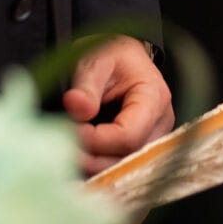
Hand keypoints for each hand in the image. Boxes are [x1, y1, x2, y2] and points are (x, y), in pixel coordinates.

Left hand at [63, 35, 173, 176]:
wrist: (120, 58)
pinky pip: (121, 165)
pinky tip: (77, 162)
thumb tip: (76, 107)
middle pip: (128, 157)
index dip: (98, 141)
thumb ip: (86, 85)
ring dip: (93, 166)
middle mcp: (160, 124)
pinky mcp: (141, 148)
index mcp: (154, 98)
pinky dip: (98, 167)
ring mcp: (153, 139)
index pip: (129, 135)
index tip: (72, 131)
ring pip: (124, 167)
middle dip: (93, 158)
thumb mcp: (96, 61)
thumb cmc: (111, 56)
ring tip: (67, 153)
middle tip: (62, 148)